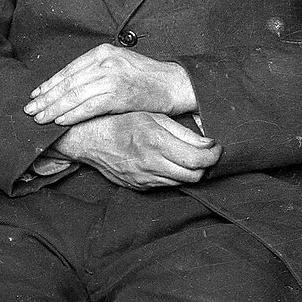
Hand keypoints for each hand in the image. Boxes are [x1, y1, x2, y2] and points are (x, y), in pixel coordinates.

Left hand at [25, 44, 195, 127]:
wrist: (177, 84)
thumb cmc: (148, 78)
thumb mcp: (120, 64)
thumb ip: (97, 71)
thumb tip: (71, 85)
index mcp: (102, 52)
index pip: (68, 70)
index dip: (49, 84)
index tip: (35, 95)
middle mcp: (104, 62)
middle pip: (67, 82)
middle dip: (45, 98)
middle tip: (29, 109)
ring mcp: (111, 77)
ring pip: (73, 95)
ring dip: (53, 109)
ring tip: (39, 119)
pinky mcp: (119, 95)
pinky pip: (89, 106)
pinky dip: (72, 115)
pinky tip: (60, 122)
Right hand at [59, 112, 221, 188]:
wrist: (85, 139)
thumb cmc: (117, 120)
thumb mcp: (151, 115)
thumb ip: (181, 130)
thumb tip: (207, 142)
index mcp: (155, 141)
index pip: (197, 159)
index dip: (214, 155)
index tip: (217, 147)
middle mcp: (150, 164)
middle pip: (194, 175)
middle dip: (206, 165)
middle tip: (207, 153)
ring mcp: (144, 178)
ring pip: (182, 182)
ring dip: (190, 171)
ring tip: (188, 156)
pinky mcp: (138, 186)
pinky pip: (165, 185)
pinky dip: (173, 176)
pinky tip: (169, 163)